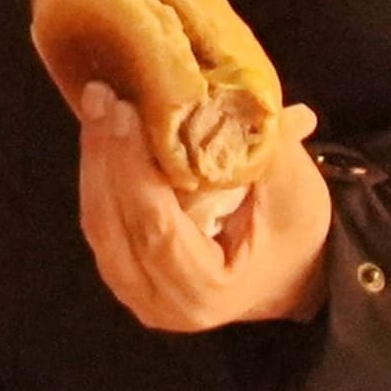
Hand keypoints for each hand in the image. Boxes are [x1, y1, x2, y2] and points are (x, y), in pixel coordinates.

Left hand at [72, 84, 331, 333]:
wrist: (287, 275)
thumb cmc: (291, 237)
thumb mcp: (295, 192)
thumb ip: (264, 146)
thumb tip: (234, 88)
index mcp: (205, 292)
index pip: (155, 228)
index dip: (133, 168)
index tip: (124, 110)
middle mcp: (158, 302)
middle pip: (112, 224)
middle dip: (104, 153)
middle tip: (101, 94)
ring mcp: (132, 290)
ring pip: (97, 219)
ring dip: (95, 157)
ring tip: (97, 101)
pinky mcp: (120, 269)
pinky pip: (99, 218)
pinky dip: (99, 171)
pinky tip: (102, 128)